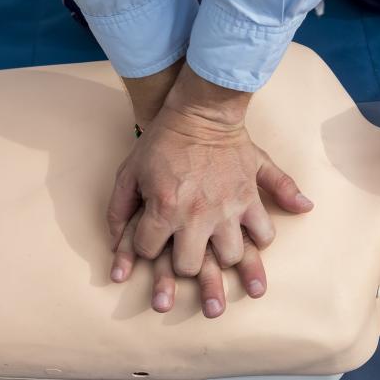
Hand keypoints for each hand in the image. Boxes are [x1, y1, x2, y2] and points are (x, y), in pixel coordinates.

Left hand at [108, 64, 312, 314]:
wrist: (200, 114)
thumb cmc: (162, 142)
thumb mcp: (128, 172)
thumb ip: (117, 212)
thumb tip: (115, 248)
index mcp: (163, 209)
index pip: (148, 251)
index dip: (144, 250)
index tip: (150, 243)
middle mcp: (197, 215)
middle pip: (190, 266)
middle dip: (183, 265)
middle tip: (186, 256)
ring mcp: (227, 208)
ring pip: (231, 256)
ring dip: (224, 259)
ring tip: (222, 254)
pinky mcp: (250, 197)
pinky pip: (264, 231)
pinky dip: (261, 240)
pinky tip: (252, 240)